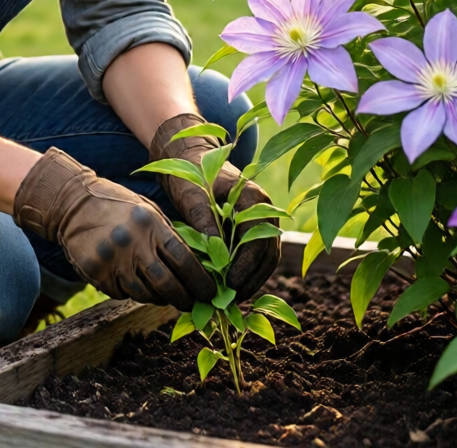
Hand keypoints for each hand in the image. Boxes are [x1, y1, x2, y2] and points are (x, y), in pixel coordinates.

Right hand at [13, 147, 216, 312]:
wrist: (74, 204)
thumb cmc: (120, 208)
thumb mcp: (148, 212)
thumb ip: (169, 236)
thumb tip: (198, 268)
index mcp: (150, 224)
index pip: (183, 259)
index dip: (200, 281)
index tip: (210, 293)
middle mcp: (132, 242)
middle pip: (166, 284)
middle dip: (184, 299)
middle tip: (193, 305)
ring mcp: (112, 259)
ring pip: (144, 293)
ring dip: (158, 298)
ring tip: (165, 296)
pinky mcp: (95, 272)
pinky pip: (121, 293)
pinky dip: (132, 293)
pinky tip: (134, 282)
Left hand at [150, 113, 280, 299]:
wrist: (189, 158)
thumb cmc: (189, 174)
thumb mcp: (193, 196)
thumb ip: (205, 222)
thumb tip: (216, 255)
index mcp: (254, 199)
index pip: (258, 241)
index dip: (245, 266)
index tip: (228, 284)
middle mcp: (265, 209)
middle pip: (268, 253)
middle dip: (251, 279)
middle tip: (230, 299)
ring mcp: (262, 219)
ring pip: (266, 257)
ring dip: (251, 279)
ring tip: (230, 298)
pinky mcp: (252, 227)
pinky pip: (257, 255)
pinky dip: (247, 272)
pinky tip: (230, 286)